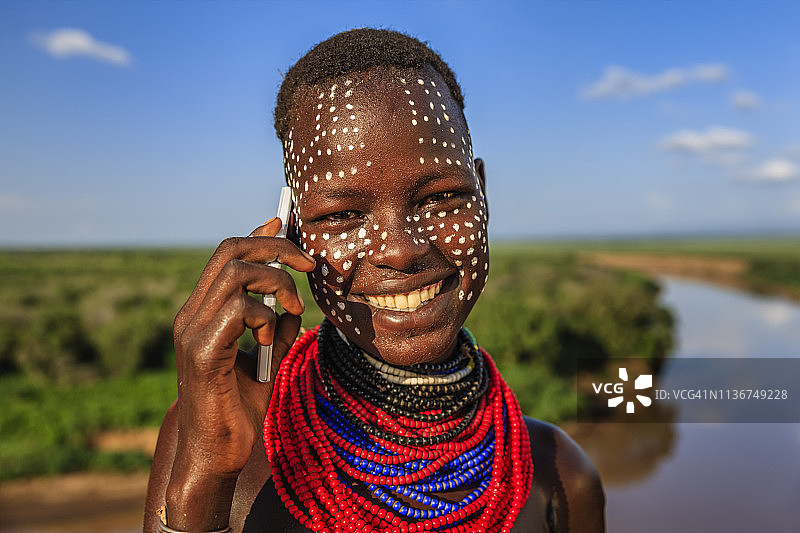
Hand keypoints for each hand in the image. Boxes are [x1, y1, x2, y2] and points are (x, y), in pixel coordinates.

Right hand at [165, 218, 314, 528]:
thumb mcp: (267, 358)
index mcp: (203, 313)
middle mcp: (191, 315)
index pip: (227, 256)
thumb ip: (277, 327)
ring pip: (236, 273)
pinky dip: (264, 318)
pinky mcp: (200, 351)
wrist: (217, 455)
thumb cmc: (240, 409)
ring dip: (276, 284)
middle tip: (308, 264)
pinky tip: (268, 341)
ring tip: (292, 309)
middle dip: (275, 247)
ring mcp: (191, 331)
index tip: (285, 223)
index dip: (257, 234)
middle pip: (230, 250)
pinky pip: (238, 310)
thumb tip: (294, 300)